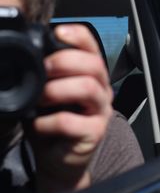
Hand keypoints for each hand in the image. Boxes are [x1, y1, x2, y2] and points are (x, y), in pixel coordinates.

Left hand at [28, 24, 112, 192]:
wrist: (58, 160)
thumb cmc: (51, 124)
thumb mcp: (46, 94)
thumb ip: (44, 75)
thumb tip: (25, 56)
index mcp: (91, 77)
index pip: (93, 49)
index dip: (78, 36)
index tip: (57, 32)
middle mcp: (102, 92)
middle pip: (94, 65)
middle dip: (64, 61)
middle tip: (42, 69)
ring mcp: (101, 113)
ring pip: (89, 88)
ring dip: (57, 90)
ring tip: (39, 99)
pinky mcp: (95, 133)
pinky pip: (72, 122)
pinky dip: (49, 122)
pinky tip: (38, 125)